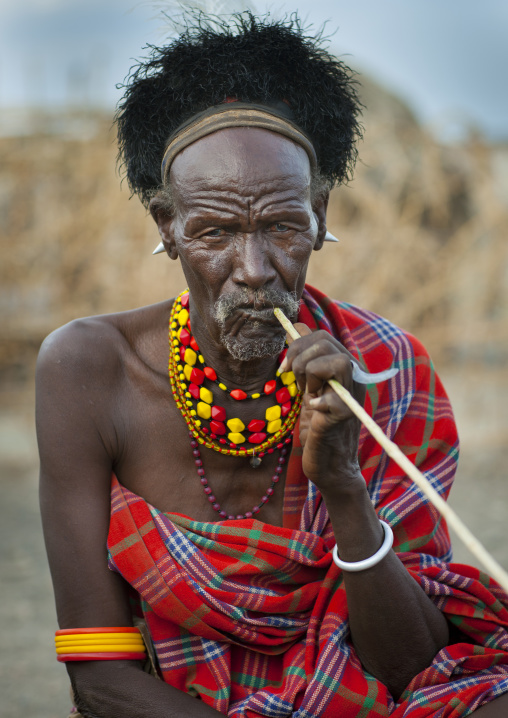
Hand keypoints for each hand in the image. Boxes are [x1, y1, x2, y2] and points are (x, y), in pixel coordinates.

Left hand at [283, 324, 365, 493]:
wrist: (329, 463)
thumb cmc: (317, 424)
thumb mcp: (308, 385)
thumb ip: (304, 356)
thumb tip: (295, 326)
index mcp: (344, 366)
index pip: (321, 336)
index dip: (297, 346)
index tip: (285, 370)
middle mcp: (354, 375)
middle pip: (325, 341)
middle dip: (299, 359)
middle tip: (297, 384)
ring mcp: (353, 393)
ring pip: (334, 360)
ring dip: (309, 376)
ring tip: (310, 396)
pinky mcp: (347, 414)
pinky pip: (330, 396)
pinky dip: (316, 403)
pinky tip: (316, 413)